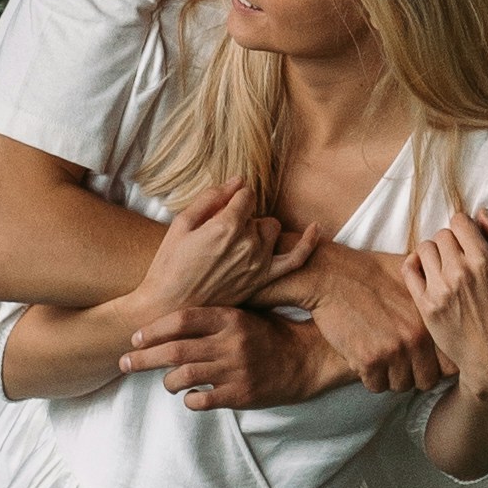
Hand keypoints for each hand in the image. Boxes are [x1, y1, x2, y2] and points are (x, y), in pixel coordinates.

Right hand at [124, 176, 302, 326]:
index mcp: (226, 225)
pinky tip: (317, 229)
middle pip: (258, 214)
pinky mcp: (264, 279)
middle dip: (244, 217)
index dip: (234, 198)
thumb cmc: (170, 265)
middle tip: (221, 234)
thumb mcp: (182, 224)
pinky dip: (310, 243)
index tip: (223, 207)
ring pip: (273, 230)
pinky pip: (296, 259)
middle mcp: (248, 243)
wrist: (170, 307)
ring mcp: (259, 263)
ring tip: (238, 243)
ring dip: (259, 231)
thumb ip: (211, 198)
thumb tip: (238, 180)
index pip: (246, 195)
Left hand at [133, 299, 323, 413]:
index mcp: (230, 318)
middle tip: (124, 362)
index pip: (182, 318)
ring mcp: (236, 370)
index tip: (136, 337)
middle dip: (143, 358)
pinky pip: (203, 400)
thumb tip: (170, 318)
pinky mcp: (242, 394)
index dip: (154, 328)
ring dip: (167, 382)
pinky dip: (190, 400)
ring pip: (184, 376)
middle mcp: (231, 342)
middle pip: (174, 350)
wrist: (307, 359)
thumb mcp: (245, 315)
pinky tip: (191, 397)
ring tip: (166, 383)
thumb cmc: (270, 334)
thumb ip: (213, 317)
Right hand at [295, 239, 443, 398]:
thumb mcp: (412, 277)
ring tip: (382, 360)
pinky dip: (370, 377)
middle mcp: (417, 339)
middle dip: (415, 374)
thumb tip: (449, 302)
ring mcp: (393, 352)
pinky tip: (365, 360)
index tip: (428, 359)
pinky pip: (376, 386)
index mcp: (430, 321)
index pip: (451, 365)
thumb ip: (431, 295)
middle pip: (427, 380)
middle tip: (401, 364)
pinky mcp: (369, 361)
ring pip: (401, 386)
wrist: (332, 276)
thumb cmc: (370, 272)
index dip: (439, 365)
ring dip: (391, 377)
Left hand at [406, 206, 487, 399]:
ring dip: (434, 253)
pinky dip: (416, 265)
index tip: (469, 240)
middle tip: (459, 257)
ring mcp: (439, 289)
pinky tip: (428, 273)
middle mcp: (459, 272)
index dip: (465, 228)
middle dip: (451, 241)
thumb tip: (482, 213)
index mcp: (484, 261)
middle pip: (442, 234)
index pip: (460, 221)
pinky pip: (409, 269)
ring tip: (444, 266)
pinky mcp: (425, 305)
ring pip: (424, 248)